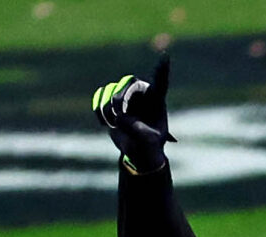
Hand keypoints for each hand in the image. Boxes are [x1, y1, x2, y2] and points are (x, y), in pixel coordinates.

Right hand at [92, 55, 173, 173]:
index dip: (162, 69)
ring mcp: (126, 93)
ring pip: (110, 90)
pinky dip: (99, 111)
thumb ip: (136, 129)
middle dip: (119, 101)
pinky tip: (107, 123)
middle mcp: (142, 91)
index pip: (160, 81)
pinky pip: (100, 96)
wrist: (137, 151)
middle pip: (126, 84)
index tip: (166, 56)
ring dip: (108, 111)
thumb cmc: (149, 147)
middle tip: (119, 119)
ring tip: (116, 125)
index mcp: (157, 99)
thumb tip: (120, 117)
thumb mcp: (147, 142)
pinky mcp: (112, 98)